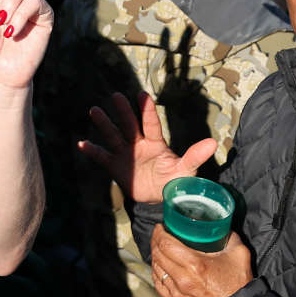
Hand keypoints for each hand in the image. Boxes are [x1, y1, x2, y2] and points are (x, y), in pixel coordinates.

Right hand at [79, 91, 215, 203]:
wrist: (159, 201)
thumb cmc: (174, 182)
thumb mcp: (185, 170)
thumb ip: (195, 156)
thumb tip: (213, 142)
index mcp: (156, 143)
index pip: (151, 124)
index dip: (147, 111)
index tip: (142, 95)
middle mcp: (139, 144)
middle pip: (129, 125)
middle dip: (123, 111)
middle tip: (116, 95)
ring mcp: (125, 154)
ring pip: (113, 135)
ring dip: (104, 124)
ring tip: (94, 110)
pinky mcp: (115, 166)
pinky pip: (102, 156)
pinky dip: (92, 150)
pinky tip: (82, 144)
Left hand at [149, 224, 253, 296]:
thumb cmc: (238, 285)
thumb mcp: (238, 254)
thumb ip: (228, 236)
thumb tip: (220, 225)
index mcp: (194, 266)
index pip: (166, 244)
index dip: (159, 233)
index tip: (160, 227)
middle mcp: (182, 280)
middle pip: (157, 255)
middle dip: (156, 241)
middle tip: (159, 234)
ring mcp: (177, 294)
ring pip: (156, 270)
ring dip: (155, 256)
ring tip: (160, 249)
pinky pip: (159, 285)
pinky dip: (157, 273)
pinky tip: (161, 267)